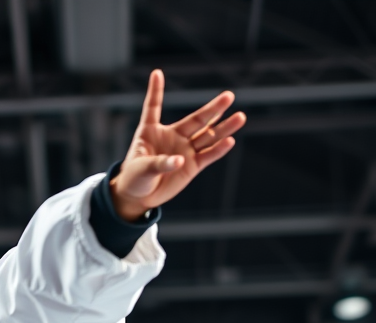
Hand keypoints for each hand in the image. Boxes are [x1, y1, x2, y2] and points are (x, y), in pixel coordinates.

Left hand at [110, 69, 245, 221]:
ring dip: (223, 128)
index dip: (155, 91)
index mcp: (152, 131)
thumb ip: (159, 162)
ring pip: (208, 136)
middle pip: (195, 120)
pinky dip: (218, 150)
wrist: (140, 196)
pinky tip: (229, 141)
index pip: (153, 107)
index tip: (156, 73)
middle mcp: (172, 136)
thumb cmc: (135, 177)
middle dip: (212, 109)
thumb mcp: (141, 168)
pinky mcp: (192, 166)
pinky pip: (208, 156)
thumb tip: (181, 160)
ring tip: (240, 117)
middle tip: (229, 96)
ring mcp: (185, 150)